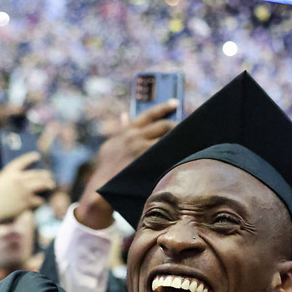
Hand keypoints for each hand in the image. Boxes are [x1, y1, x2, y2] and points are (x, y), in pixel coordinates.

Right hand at [0, 150, 58, 231]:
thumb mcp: (4, 178)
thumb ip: (15, 172)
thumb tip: (35, 168)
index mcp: (10, 172)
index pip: (23, 161)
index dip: (31, 157)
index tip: (37, 156)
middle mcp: (18, 179)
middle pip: (39, 174)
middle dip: (46, 175)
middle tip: (49, 177)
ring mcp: (23, 190)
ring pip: (43, 184)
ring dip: (49, 184)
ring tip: (51, 185)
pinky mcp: (26, 202)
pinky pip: (39, 199)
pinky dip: (40, 200)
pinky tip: (39, 200)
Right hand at [74, 102, 179, 227]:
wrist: (101, 188)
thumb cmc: (108, 167)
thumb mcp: (111, 145)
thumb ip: (120, 130)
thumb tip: (125, 114)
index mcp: (125, 132)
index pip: (148, 114)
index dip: (163, 107)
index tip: (175, 103)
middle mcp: (133, 138)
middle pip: (163, 126)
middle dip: (177, 125)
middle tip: (188, 126)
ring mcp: (141, 151)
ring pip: (168, 139)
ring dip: (180, 138)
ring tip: (190, 138)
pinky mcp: (148, 164)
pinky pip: (167, 154)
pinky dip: (177, 152)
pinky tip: (185, 152)